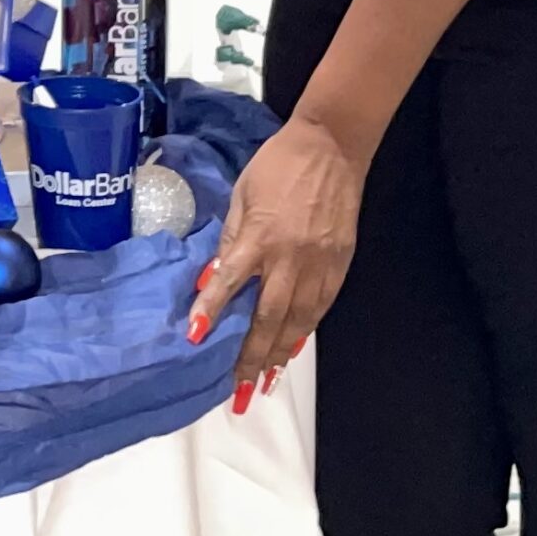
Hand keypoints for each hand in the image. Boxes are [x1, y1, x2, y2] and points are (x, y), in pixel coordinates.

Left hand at [186, 117, 363, 407]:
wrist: (331, 149)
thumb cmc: (278, 165)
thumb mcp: (242, 194)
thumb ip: (229, 238)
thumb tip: (214, 276)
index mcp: (261, 235)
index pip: (231, 282)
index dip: (212, 310)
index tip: (196, 338)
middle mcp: (290, 256)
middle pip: (268, 317)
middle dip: (252, 355)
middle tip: (238, 386)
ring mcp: (318, 264)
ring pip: (298, 321)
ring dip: (279, 354)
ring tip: (264, 381)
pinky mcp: (339, 265)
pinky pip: (320, 308)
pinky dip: (304, 332)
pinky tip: (292, 348)